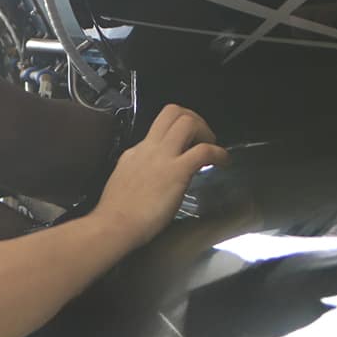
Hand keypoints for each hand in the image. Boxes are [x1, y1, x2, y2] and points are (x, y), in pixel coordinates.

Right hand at [89, 104, 227, 251]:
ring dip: (206, 131)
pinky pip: (204, 151)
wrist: (113, 224)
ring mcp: (163, 157)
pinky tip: (223, 162)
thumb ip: (137, 171)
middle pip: (173, 112)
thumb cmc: (116, 212)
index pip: (159, 127)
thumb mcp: (122, 180)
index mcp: (136, 151)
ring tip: (213, 148)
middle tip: (204, 137)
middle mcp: (150, 148)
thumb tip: (148, 172)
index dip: (178, 131)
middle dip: (194, 119)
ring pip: (187, 122)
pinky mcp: (177, 172)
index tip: (188, 143)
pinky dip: (219, 153)